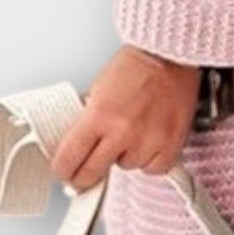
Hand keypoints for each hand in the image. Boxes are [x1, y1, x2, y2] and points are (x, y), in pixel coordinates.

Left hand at [49, 44, 202, 190]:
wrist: (169, 56)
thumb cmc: (135, 68)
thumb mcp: (97, 90)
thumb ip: (87, 123)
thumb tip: (75, 149)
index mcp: (99, 114)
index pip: (69, 159)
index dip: (63, 170)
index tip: (64, 172)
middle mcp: (123, 131)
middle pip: (92, 173)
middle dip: (83, 177)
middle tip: (82, 176)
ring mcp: (148, 140)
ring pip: (126, 168)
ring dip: (124, 157)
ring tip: (129, 135)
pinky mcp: (170, 144)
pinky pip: (153, 169)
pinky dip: (149, 160)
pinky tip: (147, 142)